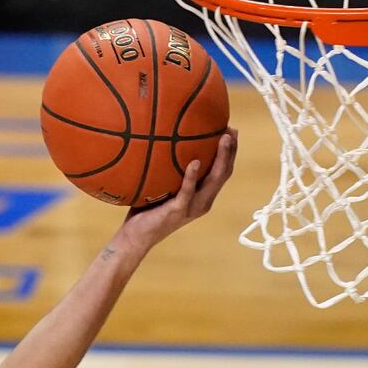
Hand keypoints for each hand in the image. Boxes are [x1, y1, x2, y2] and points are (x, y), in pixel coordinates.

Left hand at [115, 127, 236, 253]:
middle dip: (230, 151)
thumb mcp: (162, 186)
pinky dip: (192, 176)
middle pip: (224, 173)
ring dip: (220, 158)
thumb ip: (170, 170)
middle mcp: (203, 202)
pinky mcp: (179, 210)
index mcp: (202, 196)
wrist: (136, 237)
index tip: (231, 131)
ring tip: (223, 138)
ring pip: (213, 180)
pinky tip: (194, 161)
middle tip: (231, 130)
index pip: (222, 172)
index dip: (230, 153)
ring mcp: (192, 207)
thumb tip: (164, 140)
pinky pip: (188, 191)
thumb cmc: (147, 210)